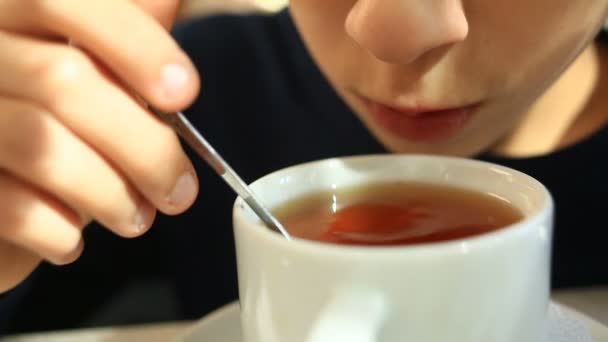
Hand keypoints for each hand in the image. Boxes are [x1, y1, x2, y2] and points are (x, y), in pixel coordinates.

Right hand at [0, 0, 199, 292]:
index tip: (185, 93)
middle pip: (63, 82)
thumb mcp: (92, 70)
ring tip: (137, 217)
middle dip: (144, 146)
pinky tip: (74, 237)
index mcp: (14, 14)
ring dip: (111, 194)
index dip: (134, 43)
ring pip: (40, 144)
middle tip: (180, 190)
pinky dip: (59, 230)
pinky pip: (10, 205)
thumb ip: (124, 36)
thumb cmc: (54, 125)